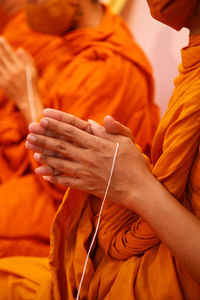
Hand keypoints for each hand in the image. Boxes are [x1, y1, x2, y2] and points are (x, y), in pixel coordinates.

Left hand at [0, 37, 42, 121]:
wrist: (27, 100)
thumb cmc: (32, 85)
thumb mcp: (33, 71)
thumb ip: (27, 59)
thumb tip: (19, 49)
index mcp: (21, 67)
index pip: (10, 53)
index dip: (4, 45)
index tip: (1, 38)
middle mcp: (13, 72)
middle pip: (1, 57)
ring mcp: (6, 78)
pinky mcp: (2, 84)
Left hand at [26, 109, 151, 209]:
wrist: (138, 189)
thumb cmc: (135, 163)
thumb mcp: (127, 141)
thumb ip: (112, 129)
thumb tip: (93, 121)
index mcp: (97, 144)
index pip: (72, 131)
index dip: (56, 125)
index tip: (42, 119)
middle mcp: (88, 157)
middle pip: (61, 146)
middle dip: (44, 139)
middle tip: (29, 133)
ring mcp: (85, 172)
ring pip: (60, 162)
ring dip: (44, 155)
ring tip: (32, 150)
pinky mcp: (85, 185)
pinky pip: (65, 180)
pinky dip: (53, 176)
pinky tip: (42, 173)